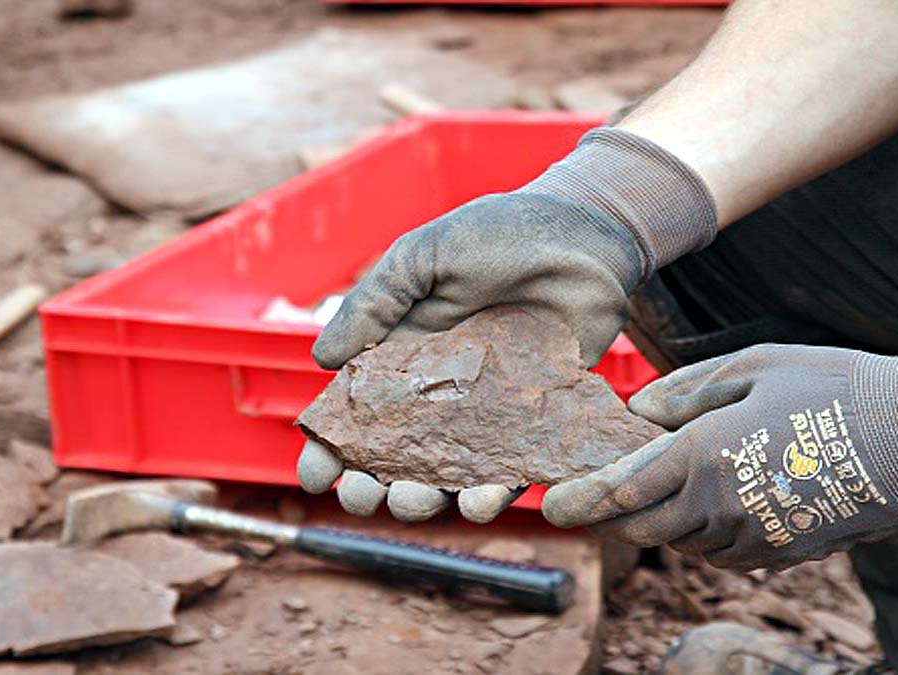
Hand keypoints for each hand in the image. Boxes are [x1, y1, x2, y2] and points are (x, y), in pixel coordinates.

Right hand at [299, 128, 718, 522]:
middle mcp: (438, 392)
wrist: (585, 231)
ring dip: (425, 496)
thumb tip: (321, 359)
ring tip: (415, 503)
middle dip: (371, 486)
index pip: (355, 412)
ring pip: (447, 471)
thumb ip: (375, 302)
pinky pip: (512, 468)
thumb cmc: (498, 235)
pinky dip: (494, 493)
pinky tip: (479, 505)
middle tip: (362, 499)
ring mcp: (487, 411)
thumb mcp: (424, 256)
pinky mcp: (536, 422)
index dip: (329, 448)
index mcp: (400, 355)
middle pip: (394, 455)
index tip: (312, 477)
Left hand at [541, 337, 897, 569]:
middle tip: (608, 490)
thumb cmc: (834, 386)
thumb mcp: (755, 365)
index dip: (580, 501)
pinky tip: (723, 499)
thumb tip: (639, 411)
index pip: (622, 490)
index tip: (551, 505)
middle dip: (618, 513)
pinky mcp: (783, 552)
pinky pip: (724, 552)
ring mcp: (753, 535)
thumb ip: (687, 392)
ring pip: (682, 543)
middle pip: (643, 527)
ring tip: (676, 484)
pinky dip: (707, 532)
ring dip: (666, 519)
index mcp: (704, 455)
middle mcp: (720, 506)